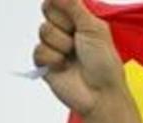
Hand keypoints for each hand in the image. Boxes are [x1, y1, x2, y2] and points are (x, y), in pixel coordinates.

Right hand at [33, 0, 127, 118]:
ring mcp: (54, 46)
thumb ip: (74, 6)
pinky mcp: (45, 63)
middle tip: (79, 41)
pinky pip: (38, 51)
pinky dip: (53, 59)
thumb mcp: (94, 28)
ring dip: (62, 45)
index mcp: (79, 20)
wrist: (100, 94)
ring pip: (43, 31)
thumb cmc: (104, 63)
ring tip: (74, 57)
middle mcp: (66, 31)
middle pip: (47, 13)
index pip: (56, 1)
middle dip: (64, 26)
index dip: (61, 7)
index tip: (74, 19)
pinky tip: (64, 67)